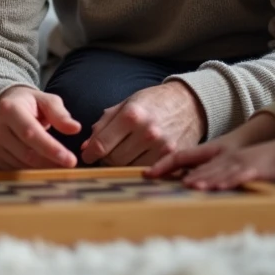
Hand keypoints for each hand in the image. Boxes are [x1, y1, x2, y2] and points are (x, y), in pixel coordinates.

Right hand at [0, 86, 80, 168]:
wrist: (1, 107)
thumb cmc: (29, 104)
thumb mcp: (45, 101)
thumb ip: (60, 114)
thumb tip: (75, 128)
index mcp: (9, 109)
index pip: (31, 133)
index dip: (51, 148)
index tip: (70, 160)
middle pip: (27, 153)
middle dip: (51, 163)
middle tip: (71, 167)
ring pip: (22, 165)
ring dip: (43, 169)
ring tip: (60, 166)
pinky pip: (15, 170)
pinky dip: (32, 171)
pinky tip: (44, 167)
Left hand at [81, 82, 205, 166]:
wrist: (189, 103)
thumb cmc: (153, 102)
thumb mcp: (126, 104)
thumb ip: (104, 124)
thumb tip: (85, 147)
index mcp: (131, 115)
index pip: (101, 145)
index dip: (90, 154)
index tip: (87, 156)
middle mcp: (147, 132)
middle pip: (114, 160)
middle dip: (106, 158)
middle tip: (108, 153)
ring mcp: (162, 146)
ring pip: (129, 168)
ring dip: (123, 164)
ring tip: (126, 153)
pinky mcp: (174, 157)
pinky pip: (148, 171)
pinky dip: (140, 168)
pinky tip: (140, 158)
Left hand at [146, 112, 274, 178]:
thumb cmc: (250, 160)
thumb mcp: (224, 163)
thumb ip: (206, 170)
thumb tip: (185, 181)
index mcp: (211, 154)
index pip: (182, 157)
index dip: (164, 164)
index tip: (146, 173)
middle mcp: (221, 157)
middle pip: (196, 166)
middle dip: (177, 175)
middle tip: (157, 181)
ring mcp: (237, 162)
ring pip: (216, 171)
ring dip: (202, 179)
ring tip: (187, 186)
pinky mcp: (253, 170)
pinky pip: (239, 176)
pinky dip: (228, 181)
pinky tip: (219, 187)